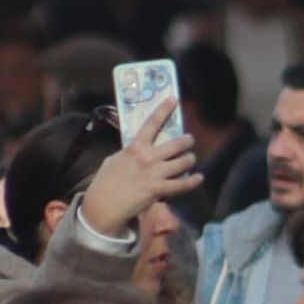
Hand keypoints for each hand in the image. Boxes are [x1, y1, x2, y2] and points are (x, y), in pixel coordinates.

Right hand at [80, 102, 199, 238]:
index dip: (163, 110)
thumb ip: (131, 152)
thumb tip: (139, 150)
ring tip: (191, 159)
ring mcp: (155, 174)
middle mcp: (149, 158)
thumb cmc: (106, 181)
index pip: (151, 123)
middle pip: (175, 144)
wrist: (104, 204)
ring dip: (189, 159)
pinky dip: (192, 181)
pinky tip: (198, 178)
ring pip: (182, 162)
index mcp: (135, 147)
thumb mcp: (115, 159)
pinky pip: (181, 185)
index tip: (173, 99)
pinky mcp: (159, 190)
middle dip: (186, 141)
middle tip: (189, 140)